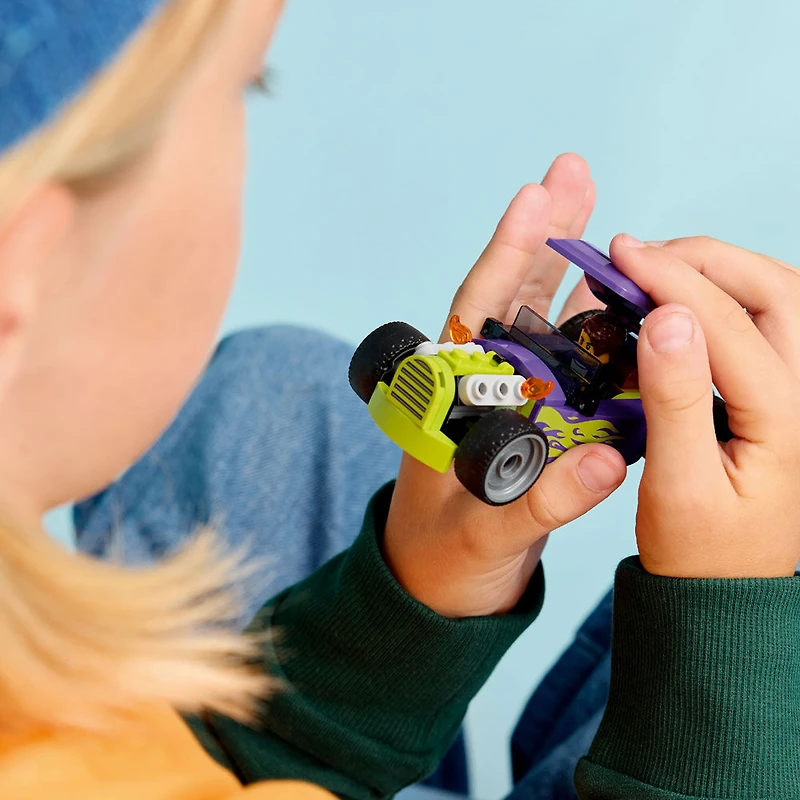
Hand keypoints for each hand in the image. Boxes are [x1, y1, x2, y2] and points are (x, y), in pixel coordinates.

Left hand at [384, 154, 627, 617]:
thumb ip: (539, 505)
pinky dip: (597, 332)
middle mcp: (482, 386)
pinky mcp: (538, 422)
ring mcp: (513, 400)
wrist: (441, 590)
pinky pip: (572, 367)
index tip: (533, 198)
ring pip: (546, 323)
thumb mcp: (484, 536)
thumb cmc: (443, 561)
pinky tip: (622, 298)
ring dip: (577, 273)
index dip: (506, 255)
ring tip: (607, 216)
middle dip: (543, 235)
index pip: (477, 313)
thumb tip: (604, 463)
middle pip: (513, 297)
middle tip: (571, 169)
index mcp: (450, 399)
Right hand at [609, 234, 799, 577]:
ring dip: (722, 271)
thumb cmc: (700, 549)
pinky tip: (684, 300)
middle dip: (704, 260)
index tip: (619, 255)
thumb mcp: (677, 485)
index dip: (670, 280)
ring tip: (658, 268)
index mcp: (788, 421)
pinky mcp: (788, 396)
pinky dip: (727, 296)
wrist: (728, 589)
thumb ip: (675, 400)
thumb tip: (665, 318)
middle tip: (639, 255)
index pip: (729, 324)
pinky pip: (770, 323)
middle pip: (776, 292)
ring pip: (781, 299)